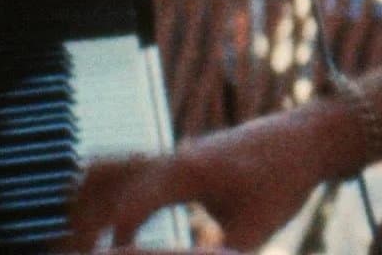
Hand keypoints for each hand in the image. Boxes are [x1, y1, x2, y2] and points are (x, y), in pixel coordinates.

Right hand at [68, 105, 349, 251]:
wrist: (307, 138)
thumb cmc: (284, 181)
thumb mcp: (255, 230)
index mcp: (187, 171)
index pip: (128, 206)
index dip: (110, 242)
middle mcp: (173, 156)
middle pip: (105, 182)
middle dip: (83, 222)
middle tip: (73, 253)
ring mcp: (173, 152)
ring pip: (110, 168)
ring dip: (87, 201)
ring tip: (77, 239)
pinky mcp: (177, 156)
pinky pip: (126, 167)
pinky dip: (104, 190)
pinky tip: (98, 220)